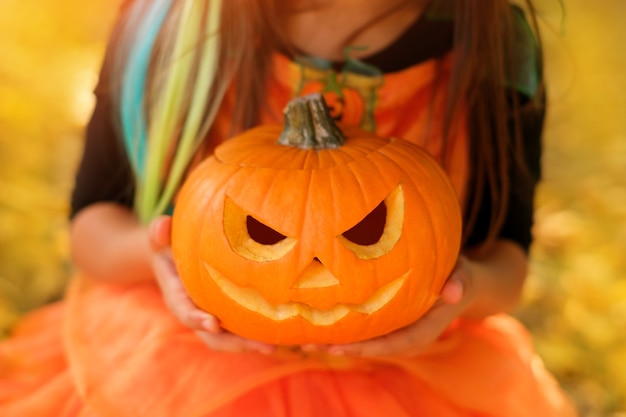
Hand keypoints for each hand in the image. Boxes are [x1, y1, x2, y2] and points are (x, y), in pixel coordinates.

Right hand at [148, 215, 274, 354]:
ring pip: (229, 339)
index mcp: (177, 297)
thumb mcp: (162, 238)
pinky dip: (257, 333)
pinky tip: (280, 331)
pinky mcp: (226, 316)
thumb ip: (159, 232)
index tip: (213, 324)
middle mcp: (195, 314)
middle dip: (236, 344)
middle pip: (213, 337)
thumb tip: (162, 225)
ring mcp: (211, 317)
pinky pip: (240, 330)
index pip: (185, 312)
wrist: (174, 259)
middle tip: (263, 347)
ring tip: (275, 346)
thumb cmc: (170, 246)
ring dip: (251, 344)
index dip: (197, 320)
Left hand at [306, 257, 475, 357]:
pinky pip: (363, 328)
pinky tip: (316, 317)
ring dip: (336, 340)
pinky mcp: (386, 323)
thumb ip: (460, 281)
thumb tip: (454, 292)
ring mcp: (395, 331)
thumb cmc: (458, 275)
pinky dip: (342, 325)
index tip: (341, 348)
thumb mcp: (463, 274)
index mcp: (424, 331)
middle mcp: (406, 336)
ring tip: (302, 336)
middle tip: (310, 344)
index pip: (394, 345)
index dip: (367, 347)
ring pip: (363, 340)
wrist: (459, 282)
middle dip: (342, 347)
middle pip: (372, 347)